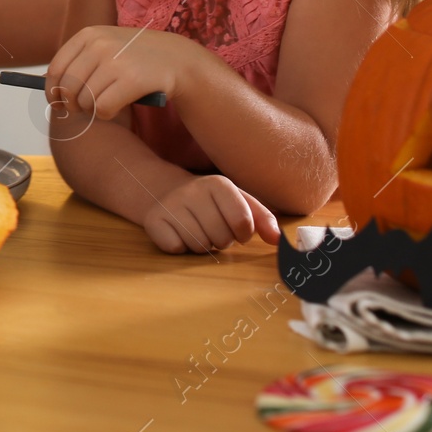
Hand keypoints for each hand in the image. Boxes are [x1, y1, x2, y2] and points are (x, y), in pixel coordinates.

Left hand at [46, 24, 204, 120]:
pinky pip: (103, 108)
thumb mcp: (105, 48)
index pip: (56, 69)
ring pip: (85, 101)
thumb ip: (78, 63)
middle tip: (82, 108)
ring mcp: (116, 60)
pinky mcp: (132, 79)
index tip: (57, 103)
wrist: (177, 59)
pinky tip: (117, 106)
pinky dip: (106, 114)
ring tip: (106, 102)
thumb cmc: (134, 57)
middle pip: (67, 88)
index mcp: (88, 34)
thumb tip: (50, 91)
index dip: (52, 91)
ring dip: (92, 110)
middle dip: (71, 104)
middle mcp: (99, 44)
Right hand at [144, 174, 280, 253]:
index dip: (243, 234)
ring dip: (202, 246)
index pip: (243, 223)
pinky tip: (178, 233)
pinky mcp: (153, 220)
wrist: (166, 191)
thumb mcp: (239, 202)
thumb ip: (263, 219)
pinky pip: (175, 248)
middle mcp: (193, 190)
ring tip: (197, 231)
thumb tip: (278, 240)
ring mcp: (171, 204)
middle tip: (213, 229)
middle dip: (221, 241)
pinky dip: (180, 247)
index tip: (237, 230)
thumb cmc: (211, 202)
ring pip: (199, 246)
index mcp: (219, 184)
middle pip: (221, 238)